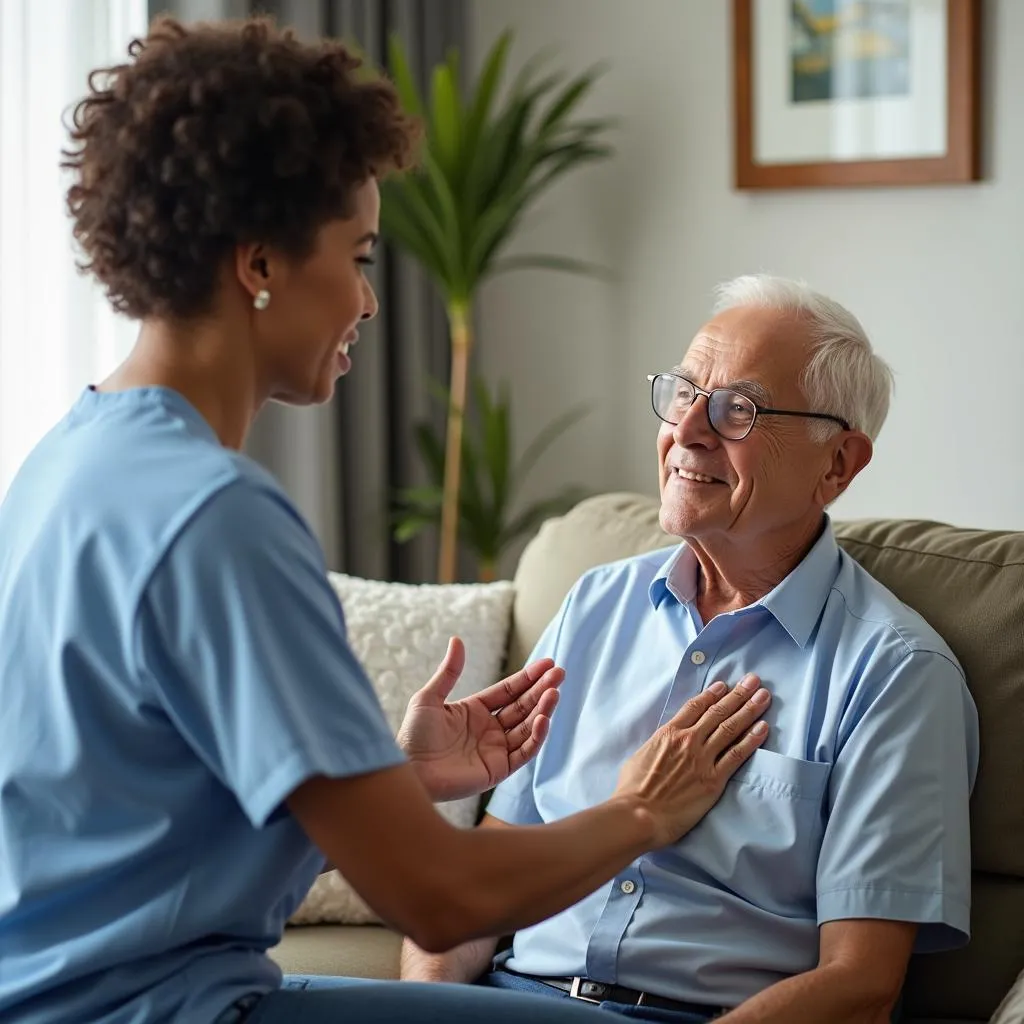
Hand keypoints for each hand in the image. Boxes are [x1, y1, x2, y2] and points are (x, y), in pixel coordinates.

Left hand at [397, 637, 563, 802]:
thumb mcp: (429, 698)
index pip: (508, 691)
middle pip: (522, 706)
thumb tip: (457, 640)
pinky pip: (523, 752)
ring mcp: (495, 749)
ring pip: (527, 727)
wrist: (409, 771)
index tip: (547, 663)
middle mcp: (489, 729)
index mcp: (475, 711)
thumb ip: (449, 671)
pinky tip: (542, 719)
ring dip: (542, 710)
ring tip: (554, 693)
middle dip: (541, 690)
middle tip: (559, 673)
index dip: (528, 677)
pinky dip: (535, 736)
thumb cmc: (412, 736)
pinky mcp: (498, 769)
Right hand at [615, 675, 769, 846]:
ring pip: (731, 727)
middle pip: (718, 711)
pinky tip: (763, 727)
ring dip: (749, 710)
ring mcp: (703, 758)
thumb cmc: (632, 789)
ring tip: (763, 696)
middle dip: (738, 694)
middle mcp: (689, 740)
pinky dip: (752, 739)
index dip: (712, 694)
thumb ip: (658, 744)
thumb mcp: (640, 755)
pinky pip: (737, 755)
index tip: (724, 685)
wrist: (639, 814)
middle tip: (753, 681)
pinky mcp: (714, 779)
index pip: (695, 706)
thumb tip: (664, 744)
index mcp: (669, 732)